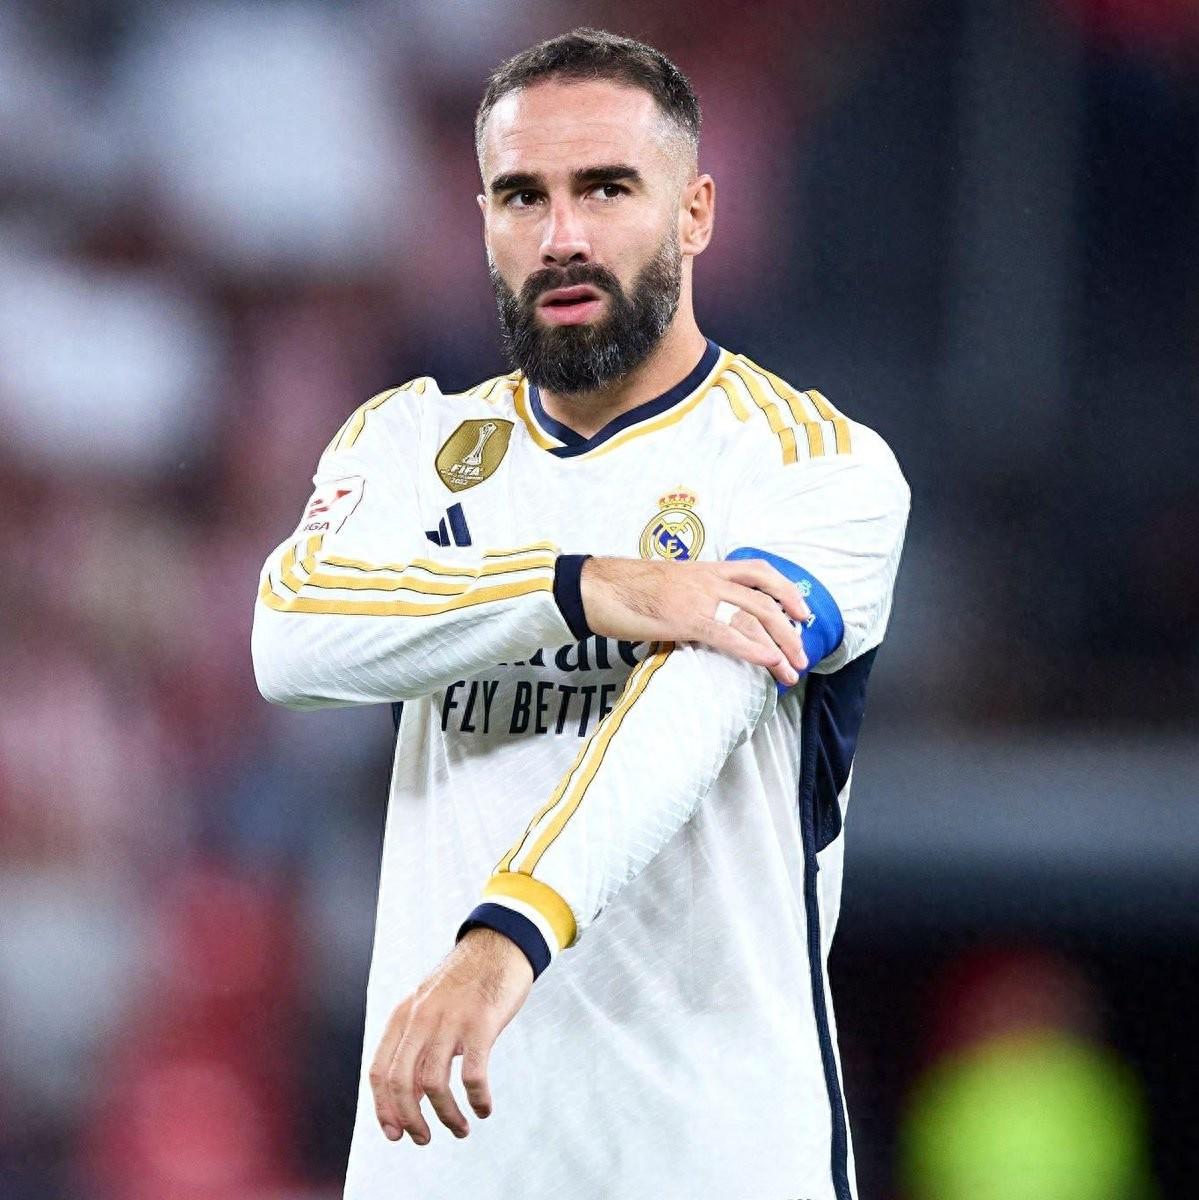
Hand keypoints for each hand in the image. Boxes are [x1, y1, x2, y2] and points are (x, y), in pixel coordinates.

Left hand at [369, 928, 532, 1144]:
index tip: (395, 1133)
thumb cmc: (467, 980)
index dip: (383, 1108)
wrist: (500, 943)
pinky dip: (477, 1100)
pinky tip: (484, 1108)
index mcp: (404, 1014)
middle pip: (401, 1082)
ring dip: (447, 1116)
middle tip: (425, 1138)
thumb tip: (412, 1091)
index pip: (379, 1071)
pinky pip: (473, 1074)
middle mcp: (421, 1017)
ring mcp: (451, 1019)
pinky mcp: (482, 1022)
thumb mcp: (430, 1004)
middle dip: (411, 1119)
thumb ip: (417, 1039)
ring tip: (461, 1128)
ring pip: (435, 1084)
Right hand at [580, 557, 811, 685]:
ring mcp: (699, 598)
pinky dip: (752, 649)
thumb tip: (708, 621)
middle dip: (789, 632)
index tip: (802, 613)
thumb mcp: (670, 586)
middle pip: (765, 602)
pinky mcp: (686, 619)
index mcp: (706, 569)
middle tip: (802, 656)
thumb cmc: (626, 590)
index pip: (758, 572)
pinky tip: (767, 662)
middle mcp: (709, 580)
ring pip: (753, 619)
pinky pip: (727, 634)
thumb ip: (694, 598)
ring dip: (778, 647)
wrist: (597, 588)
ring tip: (790, 672)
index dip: (786, 591)